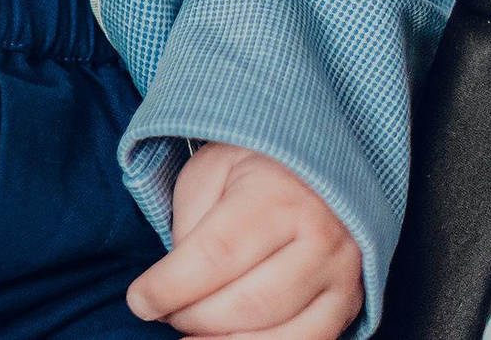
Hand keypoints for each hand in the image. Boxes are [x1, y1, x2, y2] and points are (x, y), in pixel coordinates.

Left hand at [127, 143, 362, 338]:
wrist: (318, 167)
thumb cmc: (251, 168)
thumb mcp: (208, 172)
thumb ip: (190, 223)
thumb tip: (177, 282)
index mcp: (277, 195)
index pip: (216, 254)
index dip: (171, 287)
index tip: (139, 301)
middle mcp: (320, 237)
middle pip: (249, 302)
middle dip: (194, 317)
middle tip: (165, 313)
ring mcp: (342, 274)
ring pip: (282, 333)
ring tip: (189, 334)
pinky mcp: (350, 301)